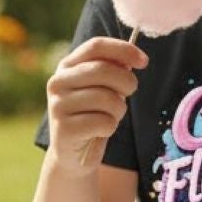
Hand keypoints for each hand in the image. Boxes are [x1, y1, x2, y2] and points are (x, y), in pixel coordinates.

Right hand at [45, 36, 146, 172]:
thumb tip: (133, 59)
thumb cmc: (93, 115)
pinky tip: (100, 131)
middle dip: (126, 82)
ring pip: (107, 98)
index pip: (95, 46)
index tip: (143, 61)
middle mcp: (57, 82)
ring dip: (118, 110)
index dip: (123, 49)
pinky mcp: (64, 129)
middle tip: (128, 94)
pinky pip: (104, 122)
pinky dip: (110, 127)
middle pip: (103, 70)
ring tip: (110, 116)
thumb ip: (113, 70)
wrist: (73, 154)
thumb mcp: (102, 88)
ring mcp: (58, 106)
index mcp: (67, 66)